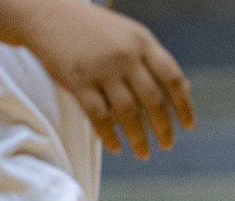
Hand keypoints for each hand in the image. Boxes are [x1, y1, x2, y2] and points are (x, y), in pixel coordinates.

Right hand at [21, 0, 194, 157]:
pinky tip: (115, 147)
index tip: (188, 126)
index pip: (173, 79)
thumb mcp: (129, 35)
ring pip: (128, 113)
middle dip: (163, 128)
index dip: (184, 106)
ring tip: (143, 153)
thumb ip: (153, 61)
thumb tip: (185, 91)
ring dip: (138, 138)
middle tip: (167, 146)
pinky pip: (99, 116)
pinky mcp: (77, 80)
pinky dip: (108, 135)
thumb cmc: (95, 30)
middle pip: (153, 100)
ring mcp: (101, 68)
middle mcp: (125, 55)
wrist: (45, 13)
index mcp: (142, 42)